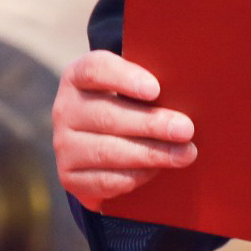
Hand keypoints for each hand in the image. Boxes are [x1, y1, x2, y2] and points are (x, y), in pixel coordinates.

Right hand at [52, 50, 195, 206]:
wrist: (103, 145)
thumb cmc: (129, 107)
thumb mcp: (133, 89)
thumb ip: (150, 87)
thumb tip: (186, 94)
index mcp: (78, 77)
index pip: (94, 70)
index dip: (124, 78)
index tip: (155, 89)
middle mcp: (64, 109)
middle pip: (107, 116)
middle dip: (151, 124)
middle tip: (185, 129)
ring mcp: (63, 145)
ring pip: (107, 151)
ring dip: (150, 154)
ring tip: (184, 154)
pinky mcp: (69, 176)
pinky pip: (105, 180)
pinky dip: (136, 176)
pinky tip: (158, 170)